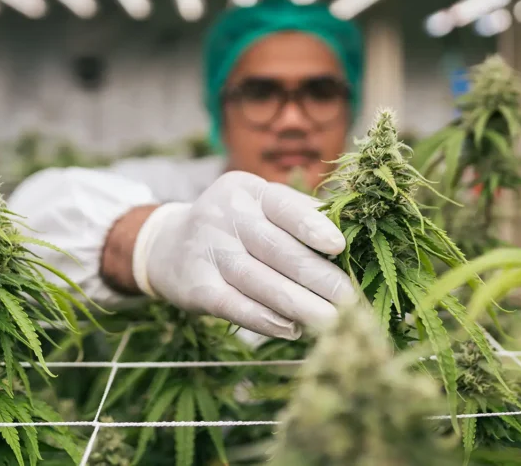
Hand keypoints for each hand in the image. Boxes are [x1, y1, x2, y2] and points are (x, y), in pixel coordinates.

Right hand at [132, 171, 355, 339]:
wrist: (167, 245)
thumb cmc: (234, 227)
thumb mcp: (257, 207)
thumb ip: (298, 217)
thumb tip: (353, 240)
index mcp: (247, 190)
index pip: (283, 206)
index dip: (311, 226)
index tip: (339, 246)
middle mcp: (225, 216)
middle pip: (277, 249)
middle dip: (318, 277)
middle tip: (351, 300)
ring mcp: (208, 251)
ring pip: (259, 281)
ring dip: (300, 304)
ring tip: (334, 322)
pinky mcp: (196, 286)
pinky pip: (234, 305)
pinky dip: (264, 319)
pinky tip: (292, 329)